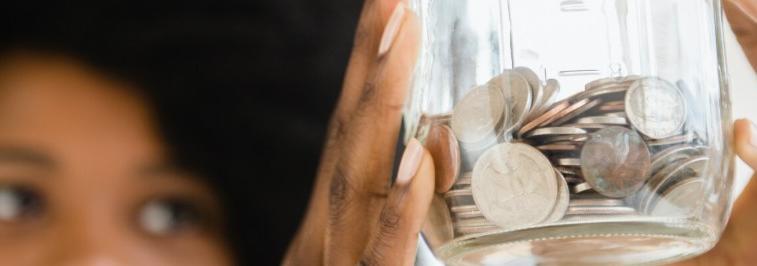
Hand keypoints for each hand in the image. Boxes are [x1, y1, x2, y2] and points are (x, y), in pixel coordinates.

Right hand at [282, 0, 430, 264]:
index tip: (391, 10)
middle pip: (348, 141)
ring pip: (355, 184)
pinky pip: (380, 257)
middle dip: (369, 64)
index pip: (352, 139)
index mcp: (336, 232)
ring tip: (400, 35)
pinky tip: (415, 156)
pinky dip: (398, 208)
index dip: (368, 73)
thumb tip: (429, 157)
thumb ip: (390, 227)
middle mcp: (327, 242)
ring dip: (378, 105)